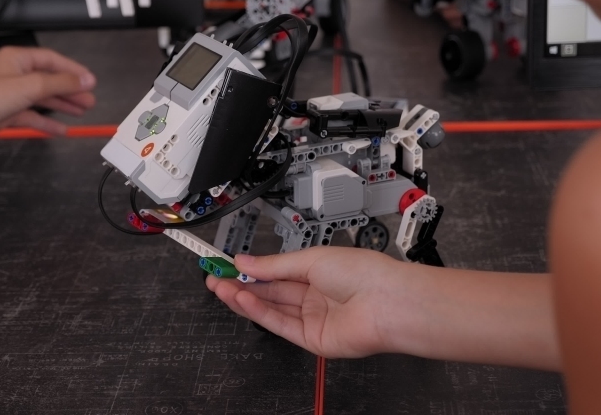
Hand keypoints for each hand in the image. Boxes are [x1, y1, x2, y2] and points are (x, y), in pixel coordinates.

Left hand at [0, 47, 96, 147]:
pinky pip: (34, 116)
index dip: (73, 71)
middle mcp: (15, 74)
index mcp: (18, 60)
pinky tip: (61, 129)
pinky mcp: (9, 112)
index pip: (52, 61)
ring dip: (63, 105)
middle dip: (71, 91)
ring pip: (44, 98)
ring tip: (81, 112)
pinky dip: (48, 123)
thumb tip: (86, 80)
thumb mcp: (32, 86)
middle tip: (89, 100)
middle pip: (50, 80)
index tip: (89, 81)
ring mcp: (12, 94)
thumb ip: (62, 83)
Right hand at [206, 247, 408, 357]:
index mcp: (318, 271)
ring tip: (220, 287)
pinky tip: (242, 299)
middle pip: (270, 290)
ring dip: (244, 298)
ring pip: (271, 308)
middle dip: (241, 284)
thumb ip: (274, 266)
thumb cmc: (363, 273)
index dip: (250, 268)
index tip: (227, 262)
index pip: (276, 270)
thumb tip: (246, 262)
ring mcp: (313, 318)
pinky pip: (279, 324)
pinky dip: (258, 312)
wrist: (386, 302)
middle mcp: (314, 295)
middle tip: (215, 276)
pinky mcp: (311, 339)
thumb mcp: (310, 259)